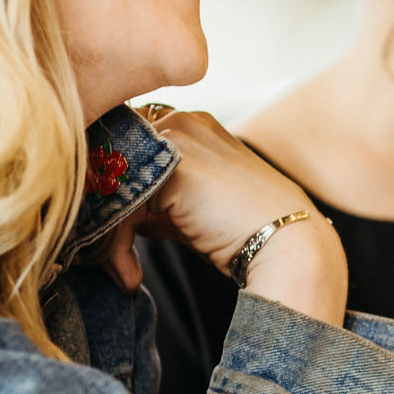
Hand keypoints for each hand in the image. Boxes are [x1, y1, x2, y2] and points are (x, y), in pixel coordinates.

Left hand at [98, 108, 347, 324]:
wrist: (289, 244)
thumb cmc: (248, 231)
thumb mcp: (195, 209)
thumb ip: (160, 202)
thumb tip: (125, 220)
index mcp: (193, 124)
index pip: (128, 148)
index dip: (115, 189)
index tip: (111, 231)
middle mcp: (183, 120)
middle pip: (112, 160)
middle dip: (104, 209)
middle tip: (105, 254)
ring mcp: (179, 137)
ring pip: (112, 181)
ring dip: (107, 231)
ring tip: (120, 269)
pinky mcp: (176, 165)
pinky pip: (122, 204)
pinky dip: (117, 245)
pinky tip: (130, 274)